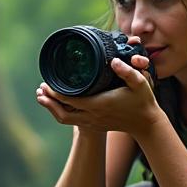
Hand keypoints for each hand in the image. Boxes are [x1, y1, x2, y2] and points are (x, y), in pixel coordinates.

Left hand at [35, 43, 160, 135]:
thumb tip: (114, 60)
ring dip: (52, 109)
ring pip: (65, 119)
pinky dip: (62, 113)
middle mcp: (93, 116)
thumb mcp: (139, 83)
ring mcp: (93, 123)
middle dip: (48, 102)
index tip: (47, 83)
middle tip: (40, 90)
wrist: (146, 123)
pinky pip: (72, 122)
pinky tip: (58, 105)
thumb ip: (127, 71)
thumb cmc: (142, 101)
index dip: (56, 93)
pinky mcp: (95, 126)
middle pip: (62, 113)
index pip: (70, 100)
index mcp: (99, 104)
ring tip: (43, 97)